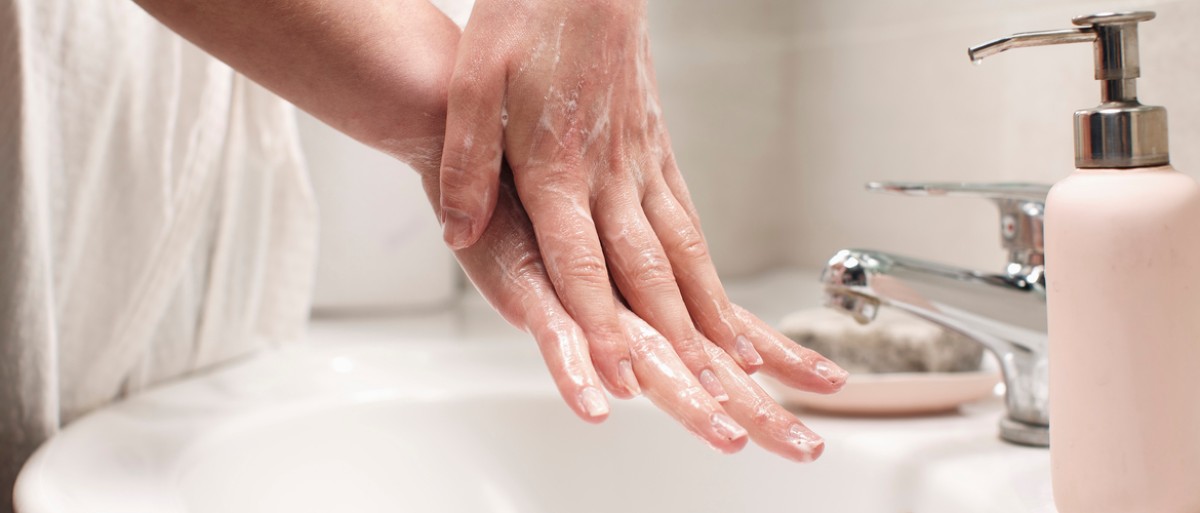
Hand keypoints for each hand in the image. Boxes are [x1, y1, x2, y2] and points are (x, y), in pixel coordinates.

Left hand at [437, 0, 845, 420]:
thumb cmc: (527, 16)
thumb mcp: (471, 82)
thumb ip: (466, 163)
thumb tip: (458, 230)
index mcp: (559, 164)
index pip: (583, 265)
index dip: (601, 328)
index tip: (622, 382)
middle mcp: (611, 172)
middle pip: (649, 272)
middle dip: (679, 344)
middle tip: (714, 398)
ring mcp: (642, 160)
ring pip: (685, 249)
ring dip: (711, 313)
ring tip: (741, 364)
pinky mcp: (658, 147)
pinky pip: (689, 217)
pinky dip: (709, 266)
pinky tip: (718, 292)